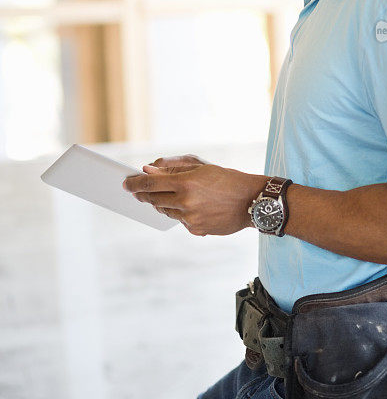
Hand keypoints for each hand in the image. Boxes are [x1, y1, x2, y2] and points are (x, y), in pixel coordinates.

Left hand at [122, 155, 265, 235]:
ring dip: (162, 203)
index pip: (150, 183)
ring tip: (168, 196)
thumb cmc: (226, 178)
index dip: (134, 183)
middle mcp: (186, 202)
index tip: (125, 183)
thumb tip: (147, 170)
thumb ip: (172, 169)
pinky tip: (191, 206)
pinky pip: (180, 221)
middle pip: (153, 199)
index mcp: (186, 182)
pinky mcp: (196, 230)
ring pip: (165, 211)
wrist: (251, 201)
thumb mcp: (200, 168)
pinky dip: (180, 213)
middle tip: (136, 191)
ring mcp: (191, 218)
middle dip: (143, 195)